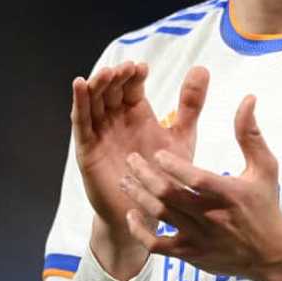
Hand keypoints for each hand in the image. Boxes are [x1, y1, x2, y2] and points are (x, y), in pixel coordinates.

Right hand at [70, 62, 208, 277]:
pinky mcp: (87, 148)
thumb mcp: (181, 136)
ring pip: (95, 101)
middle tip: (124, 68)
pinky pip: (81, 122)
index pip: (133, 87)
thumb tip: (202, 68)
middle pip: (112, 90)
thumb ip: (190, 105)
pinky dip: (79, 103)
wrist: (148, 212)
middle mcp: (117, 119)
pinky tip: (80, 85)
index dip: (135, 76)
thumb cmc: (166, 175)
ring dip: (97, 85)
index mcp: (138, 114)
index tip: (142, 68)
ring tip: (106, 73)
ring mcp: (100, 132)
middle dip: (116, 77)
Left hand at [123, 95, 281, 280]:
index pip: (196, 179)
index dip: (173, 165)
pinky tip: (132, 214)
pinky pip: (157, 245)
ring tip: (125, 180)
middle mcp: (211, 217)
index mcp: (229, 194)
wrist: (271, 254)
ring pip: (160, 216)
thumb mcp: (264, 167)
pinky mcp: (190, 255)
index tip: (157, 152)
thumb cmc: (265, 205)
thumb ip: (250, 133)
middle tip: (131, 160)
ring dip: (139, 196)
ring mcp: (199, 238)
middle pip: (169, 195)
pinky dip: (141, 230)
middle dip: (145, 176)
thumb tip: (247, 98)